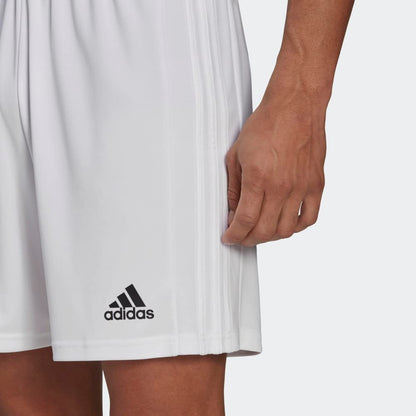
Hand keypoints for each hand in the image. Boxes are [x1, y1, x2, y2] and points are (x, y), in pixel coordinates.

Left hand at [221, 88, 326, 246]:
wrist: (295, 105)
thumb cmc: (265, 125)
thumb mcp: (237, 154)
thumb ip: (234, 187)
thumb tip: (234, 211)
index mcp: (258, 178)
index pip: (245, 221)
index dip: (234, 235)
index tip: (229, 237)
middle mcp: (281, 186)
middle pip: (264, 230)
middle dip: (248, 239)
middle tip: (241, 236)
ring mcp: (301, 187)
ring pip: (286, 230)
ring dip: (270, 237)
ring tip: (261, 231)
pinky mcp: (316, 184)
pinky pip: (309, 218)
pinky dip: (296, 227)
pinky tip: (285, 223)